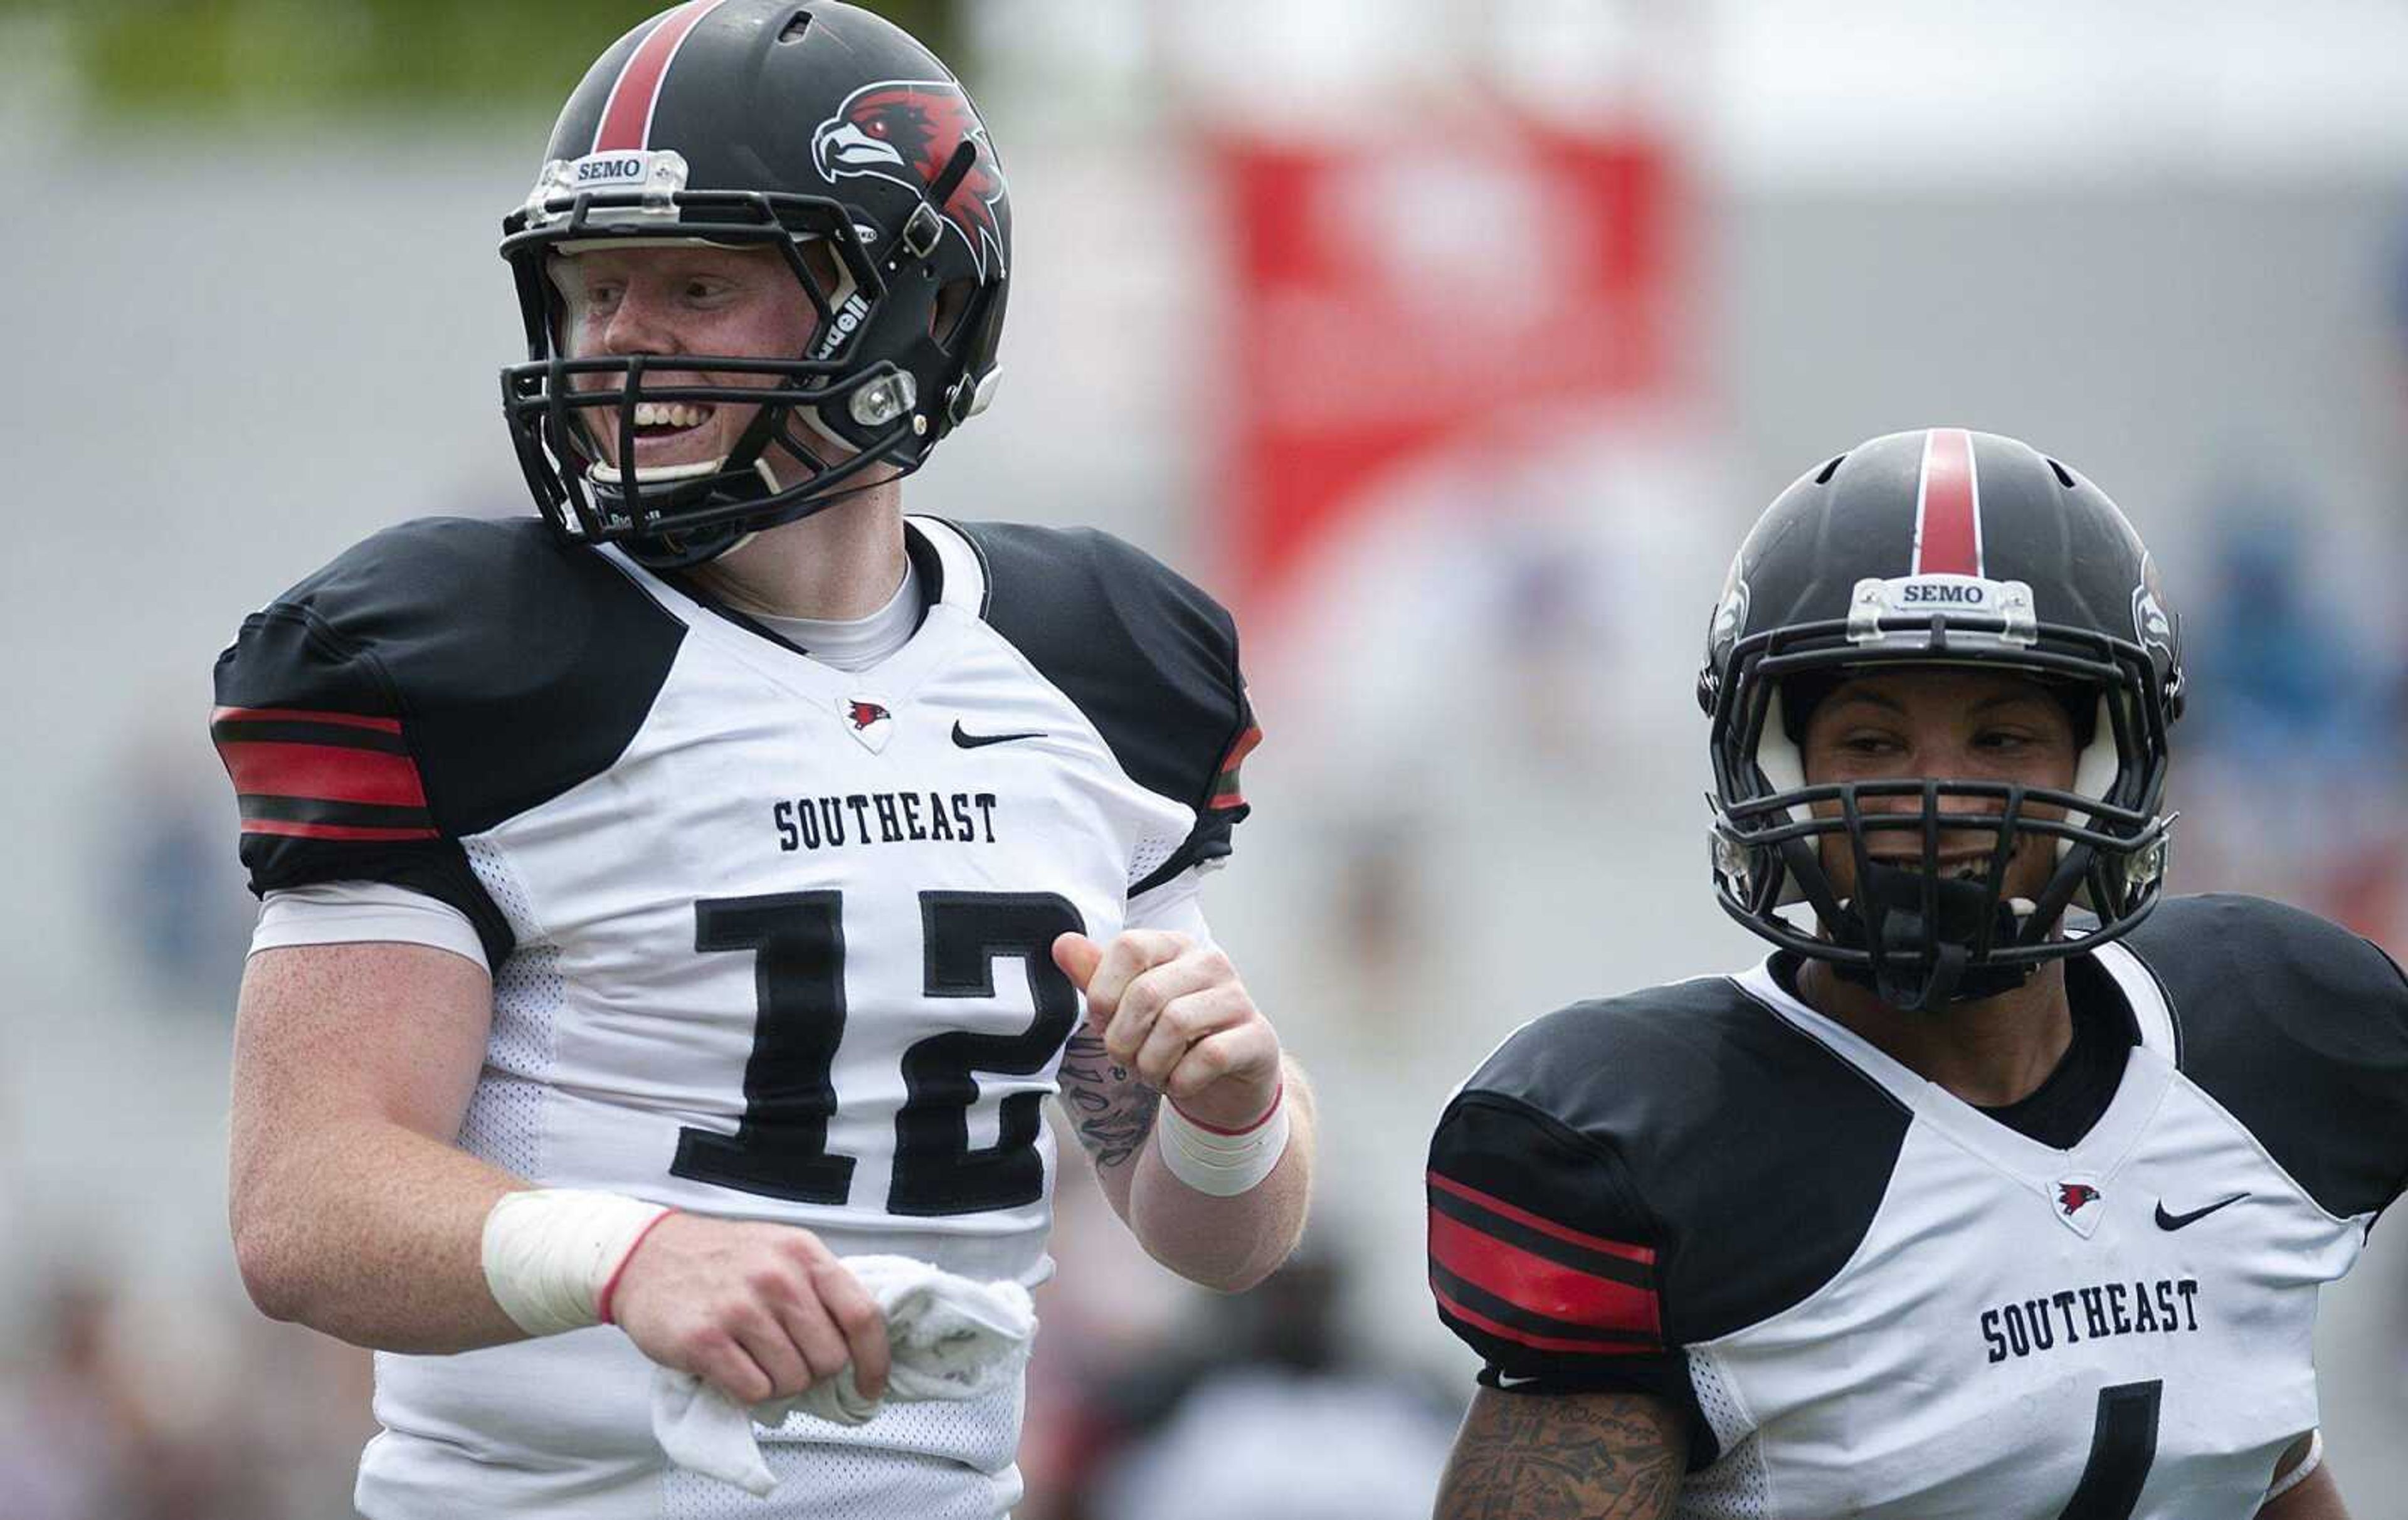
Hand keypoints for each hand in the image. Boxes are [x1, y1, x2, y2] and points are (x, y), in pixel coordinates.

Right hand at [607, 1215, 888, 1405]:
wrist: (645, 1255)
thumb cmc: (720, 1260)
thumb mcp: (780, 1251)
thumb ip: (819, 1288)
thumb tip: (858, 1346)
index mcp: (804, 1253)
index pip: (862, 1315)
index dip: (875, 1360)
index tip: (871, 1386)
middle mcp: (777, 1277)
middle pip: (829, 1359)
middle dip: (813, 1372)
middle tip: (786, 1360)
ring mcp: (740, 1308)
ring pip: (793, 1381)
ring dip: (778, 1384)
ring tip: (754, 1360)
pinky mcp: (705, 1340)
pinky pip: (754, 1391)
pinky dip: (748, 1391)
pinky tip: (732, 1368)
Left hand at [1051, 930, 1281, 1132]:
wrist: (1226, 1083)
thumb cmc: (1173, 1040)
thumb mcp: (1128, 1009)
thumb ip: (1096, 977)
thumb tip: (1063, 944)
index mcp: (1175, 947)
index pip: (1130, 946)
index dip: (1104, 992)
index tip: (1103, 1022)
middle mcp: (1210, 963)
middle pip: (1147, 992)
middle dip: (1123, 1039)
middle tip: (1127, 1059)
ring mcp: (1238, 999)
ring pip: (1176, 1024)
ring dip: (1151, 1064)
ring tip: (1153, 1073)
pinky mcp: (1258, 1037)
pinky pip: (1208, 1057)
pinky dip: (1181, 1081)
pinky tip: (1180, 1083)